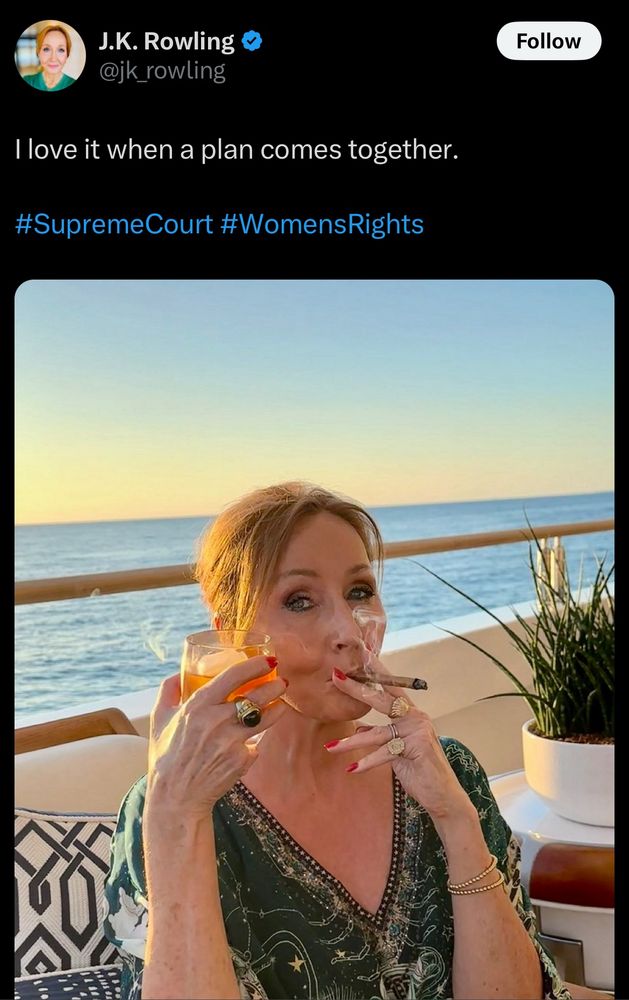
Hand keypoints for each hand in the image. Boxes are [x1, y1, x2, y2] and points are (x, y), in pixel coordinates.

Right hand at [146, 657, 287, 818]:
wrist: (176, 797)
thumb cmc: (166, 756)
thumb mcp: (159, 719)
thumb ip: (168, 691)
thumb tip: (178, 673)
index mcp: (197, 706)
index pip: (232, 676)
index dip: (254, 665)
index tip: (267, 660)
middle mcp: (216, 721)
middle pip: (257, 696)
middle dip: (275, 686)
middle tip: (282, 681)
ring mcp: (231, 741)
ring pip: (266, 718)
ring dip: (277, 709)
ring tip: (281, 704)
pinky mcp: (241, 760)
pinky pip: (255, 745)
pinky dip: (254, 742)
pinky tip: (251, 742)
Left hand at [327, 663, 474, 824]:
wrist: (443, 795)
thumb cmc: (420, 770)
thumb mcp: (397, 750)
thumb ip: (381, 735)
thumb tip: (359, 728)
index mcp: (411, 714)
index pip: (390, 688)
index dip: (375, 672)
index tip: (360, 655)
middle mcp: (415, 717)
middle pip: (382, 699)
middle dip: (357, 688)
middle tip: (336, 677)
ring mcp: (416, 732)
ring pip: (377, 733)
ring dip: (351, 742)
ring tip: (331, 746)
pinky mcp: (415, 748)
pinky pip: (384, 753)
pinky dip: (367, 762)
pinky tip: (352, 769)